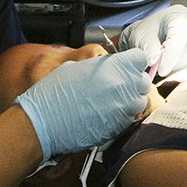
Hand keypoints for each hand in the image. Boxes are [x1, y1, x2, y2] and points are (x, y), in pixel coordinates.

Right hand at [17, 48, 152, 158]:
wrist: (43, 122)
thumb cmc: (53, 94)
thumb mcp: (76, 68)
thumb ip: (100, 66)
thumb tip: (109, 66)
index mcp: (113, 67)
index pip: (140, 58)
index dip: (132, 62)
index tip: (126, 66)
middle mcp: (123, 86)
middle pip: (143, 80)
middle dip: (133, 82)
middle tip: (118, 85)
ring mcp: (122, 108)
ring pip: (140, 101)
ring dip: (130, 100)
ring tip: (112, 101)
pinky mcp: (118, 127)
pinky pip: (129, 118)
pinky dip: (123, 115)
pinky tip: (106, 114)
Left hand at [122, 6, 186, 77]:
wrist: (157, 31)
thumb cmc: (149, 33)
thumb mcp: (141, 37)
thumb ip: (148, 48)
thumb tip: (155, 61)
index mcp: (178, 16)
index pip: (180, 37)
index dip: (171, 56)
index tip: (162, 71)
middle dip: (177, 64)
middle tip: (163, 70)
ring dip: (186, 69)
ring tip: (172, 69)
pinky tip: (182, 70)